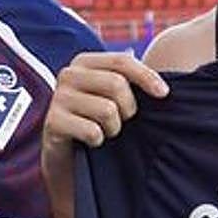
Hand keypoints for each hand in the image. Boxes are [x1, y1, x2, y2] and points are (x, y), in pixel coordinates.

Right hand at [41, 51, 168, 217]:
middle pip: (117, 84)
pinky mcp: (53, 122)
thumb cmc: (97, 120)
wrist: (66, 155)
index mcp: (84, 62)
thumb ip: (130, 81)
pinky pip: (92, 131)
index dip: (146, 76)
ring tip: (106, 131)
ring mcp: (58, 97)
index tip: (164, 94)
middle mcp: (68, 74)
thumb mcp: (112, 95)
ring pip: (108, 110)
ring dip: (113, 128)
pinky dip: (98, 140)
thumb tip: (162, 87)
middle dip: (128, 108)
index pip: (122, 61)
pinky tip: (92, 141)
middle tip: (123, 120)